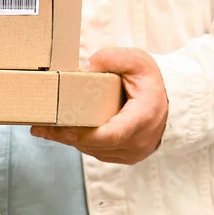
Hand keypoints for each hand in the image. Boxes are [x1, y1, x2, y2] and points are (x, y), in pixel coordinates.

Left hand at [31, 48, 168, 164]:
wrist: (173, 99)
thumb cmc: (153, 80)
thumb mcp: (136, 60)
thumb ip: (111, 58)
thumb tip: (84, 69)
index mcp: (143, 118)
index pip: (109, 134)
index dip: (82, 132)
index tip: (59, 125)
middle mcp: (139, 142)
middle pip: (95, 145)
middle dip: (66, 136)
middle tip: (40, 126)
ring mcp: (134, 153)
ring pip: (94, 151)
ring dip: (70, 141)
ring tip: (45, 129)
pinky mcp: (128, 156)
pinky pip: (99, 152)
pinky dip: (82, 143)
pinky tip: (64, 133)